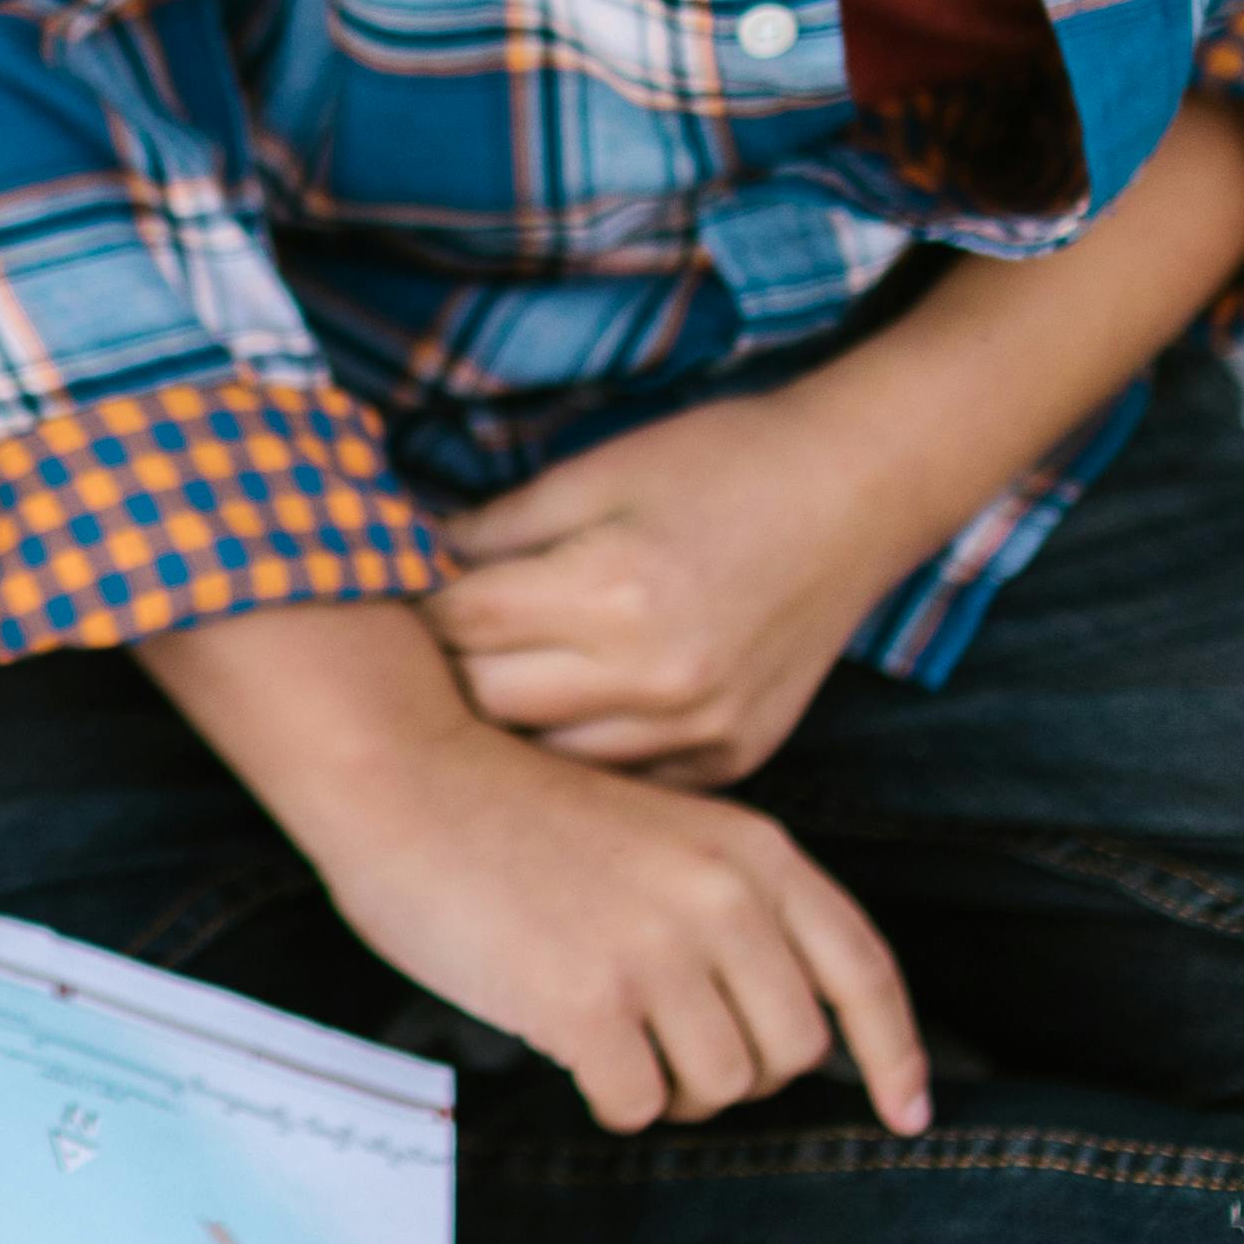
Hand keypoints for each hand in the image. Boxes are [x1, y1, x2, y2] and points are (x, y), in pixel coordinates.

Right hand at [284, 715, 932, 1138]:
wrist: (406, 773)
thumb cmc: (514, 812)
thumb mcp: (661, 832)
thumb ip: (729, 905)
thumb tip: (770, 1023)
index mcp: (753, 853)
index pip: (861, 971)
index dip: (895, 1054)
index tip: (909, 1112)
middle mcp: (724, 901)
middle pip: (793, 1052)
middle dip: (738, 1070)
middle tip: (667, 1047)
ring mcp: (660, 952)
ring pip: (721, 1089)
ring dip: (671, 1088)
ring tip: (611, 1038)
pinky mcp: (589, 1002)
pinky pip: (638, 1106)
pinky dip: (608, 1098)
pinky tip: (567, 1045)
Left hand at [426, 377, 1013, 791]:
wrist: (856, 492)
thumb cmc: (721, 463)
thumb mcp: (595, 472)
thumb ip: (495, 531)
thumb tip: (406, 564)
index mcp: (613, 590)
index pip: (461, 624)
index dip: (413, 604)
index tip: (387, 595)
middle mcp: (657, 677)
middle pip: (489, 706)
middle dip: (446, 672)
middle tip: (419, 648)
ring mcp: (700, 730)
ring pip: (547, 760)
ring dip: (506, 725)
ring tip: (482, 685)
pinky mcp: (731, 759)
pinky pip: (621, 781)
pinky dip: (581, 753)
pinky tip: (563, 713)